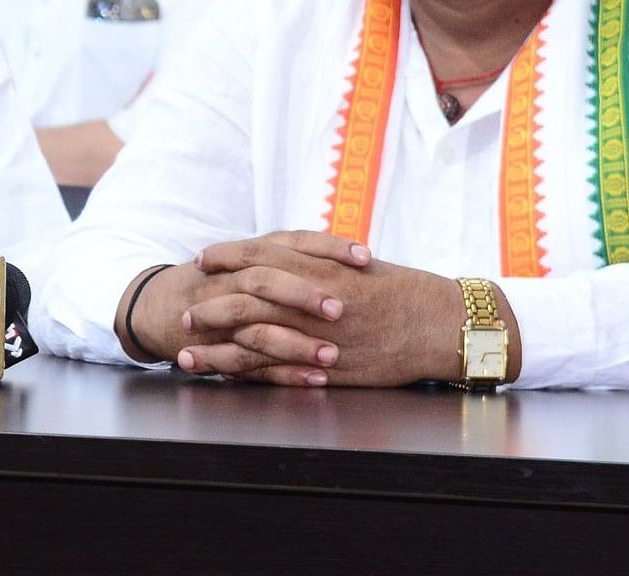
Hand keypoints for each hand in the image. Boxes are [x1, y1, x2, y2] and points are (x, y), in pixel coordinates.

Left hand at [168, 231, 462, 386]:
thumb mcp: (355, 262)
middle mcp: (313, 300)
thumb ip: (315, 257)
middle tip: (185, 309)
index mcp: (320, 267)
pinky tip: (223, 376)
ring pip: (253, 339)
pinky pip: (277, 372)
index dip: (226, 257)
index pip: (259, 256)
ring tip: (187, 351)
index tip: (202, 260)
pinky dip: (246, 373)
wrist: (442, 324)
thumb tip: (278, 252)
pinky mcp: (328, 367)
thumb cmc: (402, 289)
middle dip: (210, 304)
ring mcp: (319, 336)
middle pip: (245, 298)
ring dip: (216, 345)